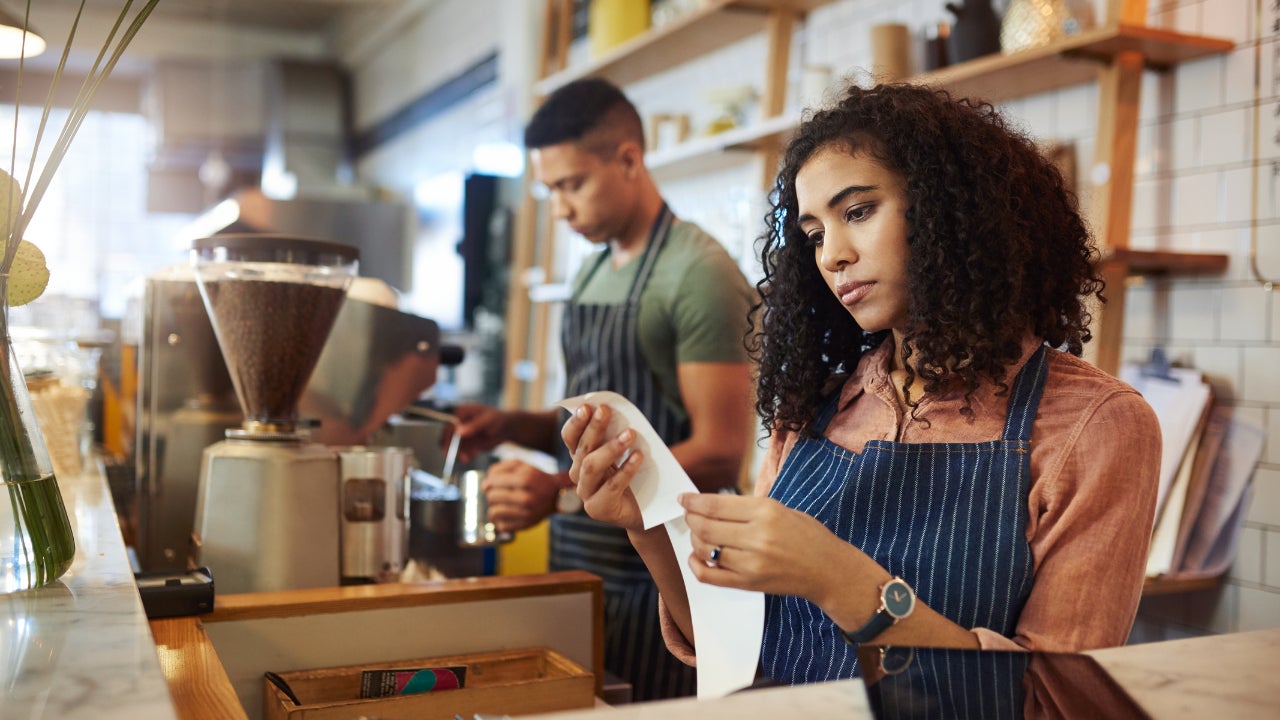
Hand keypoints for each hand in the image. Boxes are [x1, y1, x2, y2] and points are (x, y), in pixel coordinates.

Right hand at [452, 403, 507, 463]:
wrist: (507, 428)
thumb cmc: (498, 419)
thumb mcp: (487, 421)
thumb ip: (473, 426)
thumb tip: (458, 432)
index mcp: (460, 412)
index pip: (448, 425)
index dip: (447, 437)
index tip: (450, 448)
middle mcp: (458, 422)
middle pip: (447, 437)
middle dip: (451, 448)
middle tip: (460, 457)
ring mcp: (461, 433)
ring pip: (453, 446)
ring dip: (460, 453)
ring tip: (470, 456)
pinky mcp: (466, 442)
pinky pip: (461, 451)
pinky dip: (466, 454)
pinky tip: (475, 453)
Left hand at [480, 459, 564, 532]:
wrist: (556, 496)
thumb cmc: (536, 479)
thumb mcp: (523, 465)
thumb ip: (500, 469)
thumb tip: (485, 486)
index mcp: (526, 480)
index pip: (494, 482)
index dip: (489, 482)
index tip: (490, 484)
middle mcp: (527, 498)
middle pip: (492, 497)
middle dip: (492, 494)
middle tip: (499, 493)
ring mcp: (526, 514)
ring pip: (493, 512)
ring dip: (494, 507)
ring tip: (501, 504)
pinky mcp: (525, 525)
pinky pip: (500, 525)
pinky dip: (500, 520)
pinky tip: (507, 514)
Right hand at [561, 404, 644, 531]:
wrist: (645, 510)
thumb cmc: (634, 475)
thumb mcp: (623, 452)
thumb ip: (616, 434)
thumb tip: (618, 410)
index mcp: (579, 457)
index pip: (570, 437)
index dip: (576, 422)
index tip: (588, 406)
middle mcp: (577, 475)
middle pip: (581, 450)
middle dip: (593, 428)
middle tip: (606, 411)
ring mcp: (586, 493)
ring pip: (591, 467)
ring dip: (610, 448)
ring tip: (630, 434)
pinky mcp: (598, 509)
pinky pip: (612, 486)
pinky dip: (626, 469)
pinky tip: (639, 456)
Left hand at [678, 492, 862, 604]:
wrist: (828, 570)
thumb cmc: (808, 536)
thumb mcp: (781, 509)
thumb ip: (747, 508)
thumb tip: (710, 505)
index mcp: (766, 511)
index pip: (716, 504)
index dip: (693, 501)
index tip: (683, 498)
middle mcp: (757, 536)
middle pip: (706, 526)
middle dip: (690, 518)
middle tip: (688, 514)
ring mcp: (752, 562)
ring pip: (705, 548)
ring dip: (694, 539)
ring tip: (697, 533)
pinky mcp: (748, 583)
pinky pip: (709, 575)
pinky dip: (696, 564)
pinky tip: (696, 556)